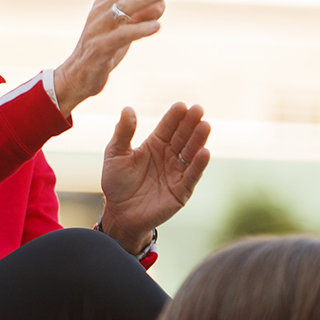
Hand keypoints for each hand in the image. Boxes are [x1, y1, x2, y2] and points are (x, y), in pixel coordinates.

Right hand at [54, 0, 176, 117]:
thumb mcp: (124, 29)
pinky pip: (121, 35)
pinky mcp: (99, 48)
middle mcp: (99, 12)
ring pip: (122, 8)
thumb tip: (162, 2)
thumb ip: (141, 14)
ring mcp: (98, 29)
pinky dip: (140, 29)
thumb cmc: (104, 50)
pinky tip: (157, 26)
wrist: (78, 76)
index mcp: (104, 5)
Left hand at [99, 102, 210, 253]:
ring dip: (198, 140)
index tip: (182, 105)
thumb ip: (123, 132)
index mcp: (155, 145)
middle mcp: (169, 156)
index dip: (175, 117)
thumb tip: (128, 108)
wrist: (119, 213)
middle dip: (191, 123)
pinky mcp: (182, 190)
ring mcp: (177, 172)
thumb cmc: (116, 182)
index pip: (168, 127)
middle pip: (182, 136)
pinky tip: (204, 152)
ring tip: (204, 126)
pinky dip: (198, 164)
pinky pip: (192, 175)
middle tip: (198, 110)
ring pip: (190, 153)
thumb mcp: (115, 154)